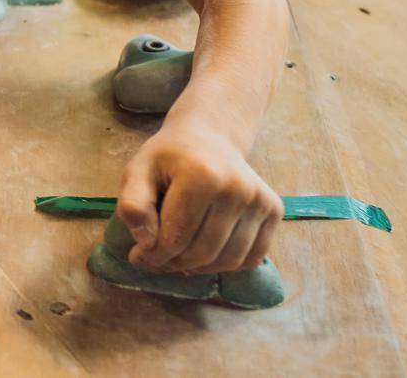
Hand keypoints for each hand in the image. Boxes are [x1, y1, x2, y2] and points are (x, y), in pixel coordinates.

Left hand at [115, 119, 282, 273]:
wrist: (209, 137)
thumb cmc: (169, 159)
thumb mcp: (137, 172)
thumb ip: (132, 205)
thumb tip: (146, 244)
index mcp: (201, 176)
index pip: (175, 239)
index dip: (153, 255)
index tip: (139, 254)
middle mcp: (237, 188)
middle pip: (202, 253)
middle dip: (174, 263)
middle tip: (158, 258)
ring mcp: (260, 200)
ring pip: (227, 261)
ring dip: (199, 268)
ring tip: (180, 255)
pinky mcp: (274, 210)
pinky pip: (250, 258)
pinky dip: (225, 264)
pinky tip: (206, 250)